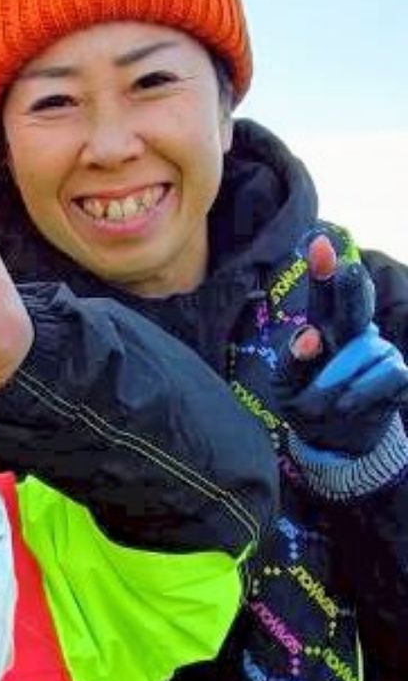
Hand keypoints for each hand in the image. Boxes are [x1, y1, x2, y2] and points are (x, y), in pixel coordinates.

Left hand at [273, 235, 407, 456]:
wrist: (332, 438)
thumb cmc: (303, 399)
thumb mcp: (285, 385)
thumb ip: (293, 362)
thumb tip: (310, 336)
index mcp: (321, 326)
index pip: (322, 296)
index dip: (323, 270)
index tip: (318, 242)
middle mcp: (353, 332)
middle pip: (355, 305)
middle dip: (352, 287)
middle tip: (350, 270)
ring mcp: (379, 350)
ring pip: (364, 354)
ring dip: (337, 384)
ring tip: (319, 405)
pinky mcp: (399, 375)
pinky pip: (387, 376)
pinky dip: (362, 393)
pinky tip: (346, 407)